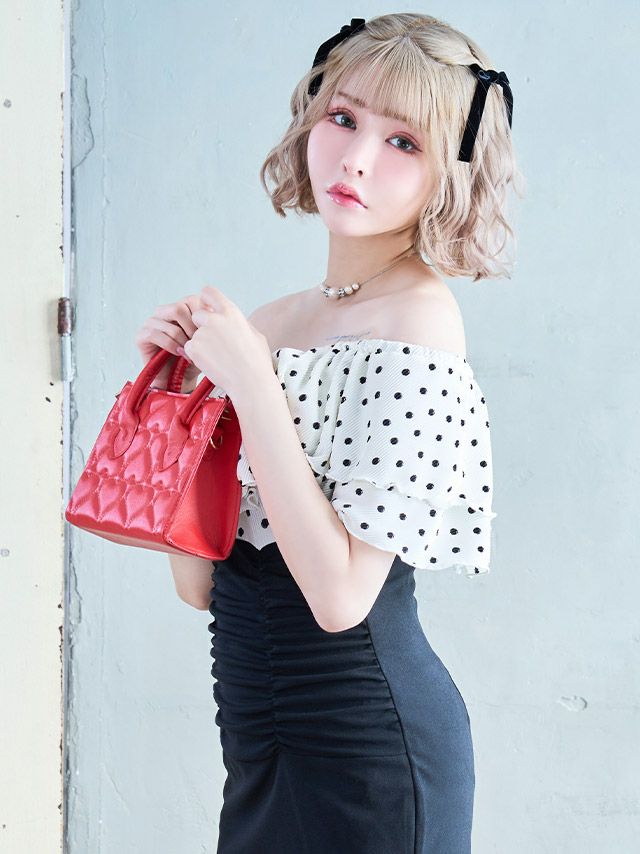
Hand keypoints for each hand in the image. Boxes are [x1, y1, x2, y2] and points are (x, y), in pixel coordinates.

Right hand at [134, 294, 203, 390]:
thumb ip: (210, 324)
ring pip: (169, 322)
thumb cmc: (195, 359)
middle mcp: (164, 312)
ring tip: (190, 353)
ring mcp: (151, 322)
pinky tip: (178, 353)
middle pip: (179, 308)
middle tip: (198, 344)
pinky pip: (156, 334)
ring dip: (182, 339)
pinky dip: (170, 345)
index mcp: (181, 309)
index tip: (209, 334)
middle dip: (192, 328)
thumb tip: (218, 313)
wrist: (180, 381)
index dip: (201, 317)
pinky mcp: (141, 336)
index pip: (192, 300)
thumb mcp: (206, 340)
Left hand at [183, 285, 272, 400]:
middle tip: (213, 342)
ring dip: (200, 344)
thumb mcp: (255, 335)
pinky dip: (196, 356)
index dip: (206, 300)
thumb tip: (234, 320)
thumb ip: (240, 324)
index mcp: (231, 313)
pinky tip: (212, 364)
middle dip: (201, 326)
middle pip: (197, 314)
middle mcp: (214, 319)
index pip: (208, 292)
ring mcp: (202, 333)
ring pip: (193, 334)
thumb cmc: (257, 362)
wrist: (250, 382)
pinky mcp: (194, 347)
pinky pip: (189, 348)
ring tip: (218, 358)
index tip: (207, 309)